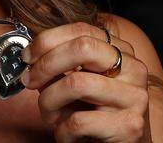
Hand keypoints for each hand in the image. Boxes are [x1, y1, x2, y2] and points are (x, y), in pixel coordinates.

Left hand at [20, 22, 150, 141]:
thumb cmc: (96, 113)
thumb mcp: (81, 81)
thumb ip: (62, 64)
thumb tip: (30, 56)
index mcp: (122, 51)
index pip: (81, 30)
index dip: (48, 40)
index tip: (27, 56)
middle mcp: (134, 69)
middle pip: (82, 48)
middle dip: (46, 64)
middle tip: (29, 80)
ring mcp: (135, 97)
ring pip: (76, 84)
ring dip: (48, 100)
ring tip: (47, 114)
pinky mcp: (129, 126)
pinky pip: (78, 121)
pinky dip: (61, 129)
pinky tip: (65, 133)